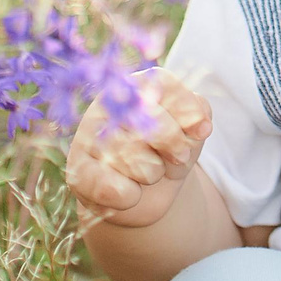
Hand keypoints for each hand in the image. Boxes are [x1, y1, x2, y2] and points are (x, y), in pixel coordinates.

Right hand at [66, 68, 212, 229]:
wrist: (141, 194)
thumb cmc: (167, 153)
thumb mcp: (190, 132)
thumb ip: (198, 116)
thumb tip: (202, 126)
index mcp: (135, 87)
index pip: (163, 84)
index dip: (187, 111)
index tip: (202, 132)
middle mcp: (107, 105)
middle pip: (154, 125)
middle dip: (176, 148)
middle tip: (177, 158)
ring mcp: (88, 137)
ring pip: (136, 161)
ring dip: (153, 174)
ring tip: (147, 172)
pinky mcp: (78, 171)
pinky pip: (115, 189)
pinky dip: (130, 197)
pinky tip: (127, 191)